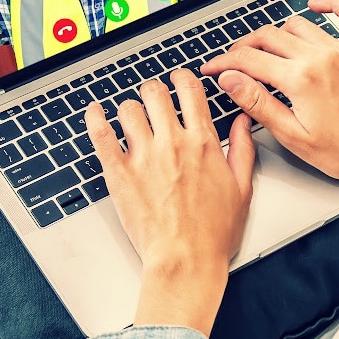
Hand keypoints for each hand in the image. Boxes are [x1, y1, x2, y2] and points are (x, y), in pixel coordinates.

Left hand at [84, 72, 254, 332]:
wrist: (186, 261)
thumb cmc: (214, 233)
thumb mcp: (242, 188)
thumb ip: (243, 149)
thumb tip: (243, 122)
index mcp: (203, 142)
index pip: (190, 91)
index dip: (183, 77)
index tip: (179, 78)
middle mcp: (172, 143)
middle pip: (156, 93)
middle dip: (154, 89)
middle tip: (154, 96)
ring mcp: (143, 157)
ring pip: (129, 109)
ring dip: (131, 107)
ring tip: (132, 115)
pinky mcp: (120, 174)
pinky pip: (101, 136)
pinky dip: (95, 119)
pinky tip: (96, 112)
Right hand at [201, 0, 338, 201]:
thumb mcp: (293, 136)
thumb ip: (258, 103)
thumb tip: (230, 79)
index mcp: (300, 79)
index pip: (248, 60)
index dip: (223, 62)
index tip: (212, 67)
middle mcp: (320, 57)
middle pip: (268, 37)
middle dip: (243, 48)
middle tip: (233, 61)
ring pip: (298, 25)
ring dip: (277, 34)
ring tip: (267, 50)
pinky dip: (331, 4)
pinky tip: (315, 6)